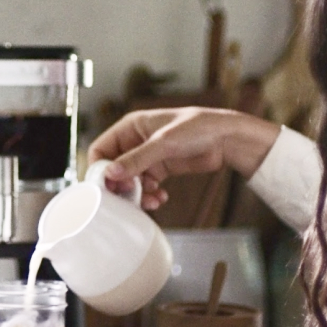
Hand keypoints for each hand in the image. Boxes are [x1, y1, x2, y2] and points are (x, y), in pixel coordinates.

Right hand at [87, 108, 280, 209]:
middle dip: (121, 185)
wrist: (226, 139)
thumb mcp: (163, 143)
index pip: (101, 148)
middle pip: (114, 168)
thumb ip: (136, 159)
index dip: (100, 168)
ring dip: (137, 193)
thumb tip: (111, 173)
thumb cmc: (197, 128)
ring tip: (150, 200)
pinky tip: (161, 197)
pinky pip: (145, 186)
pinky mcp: (161, 169)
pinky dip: (150, 195)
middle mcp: (136, 141)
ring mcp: (148, 157)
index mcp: (130, 127)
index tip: (105, 186)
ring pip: (130, 181)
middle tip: (129, 197)